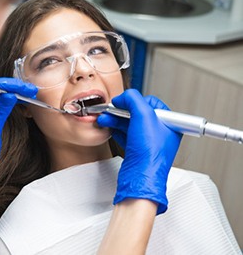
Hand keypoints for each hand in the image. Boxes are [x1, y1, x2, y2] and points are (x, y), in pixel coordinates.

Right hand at [97, 89, 181, 213]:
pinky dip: (116, 130)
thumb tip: (124, 96)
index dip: (134, 101)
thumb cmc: (149, 153)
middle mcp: (160, 132)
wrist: (140, 178)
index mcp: (169, 123)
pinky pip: (126, 135)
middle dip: (121, 111)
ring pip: (130, 124)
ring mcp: (148, 142)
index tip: (122, 102)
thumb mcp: (143, 115)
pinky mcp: (137, 150)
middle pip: (137, 113)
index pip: (151, 103)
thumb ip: (134, 99)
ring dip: (115, 119)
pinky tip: (110, 128)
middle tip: (110, 111)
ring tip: (105, 119)